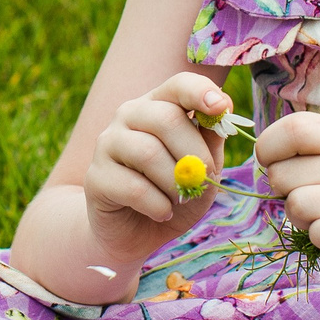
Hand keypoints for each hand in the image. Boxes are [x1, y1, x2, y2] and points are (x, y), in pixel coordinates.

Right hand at [83, 73, 238, 263]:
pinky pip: (134, 188)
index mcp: (158, 105)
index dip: (200, 92)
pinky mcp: (95, 176)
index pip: (178, 85)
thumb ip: (211, 139)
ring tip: (179, 199)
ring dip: (175, 183)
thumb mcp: (203, 168)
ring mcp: (107, 143)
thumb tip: (223, 110)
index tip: (222, 107)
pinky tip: (162, 212)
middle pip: (166, 118)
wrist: (136, 233)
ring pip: (148, 153)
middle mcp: (129, 115)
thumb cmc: (174, 194)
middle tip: (204, 179)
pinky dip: (158, 206)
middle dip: (194, 154)